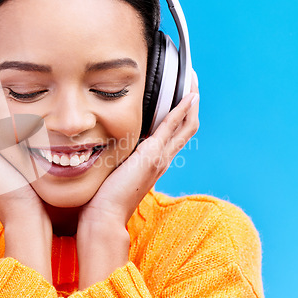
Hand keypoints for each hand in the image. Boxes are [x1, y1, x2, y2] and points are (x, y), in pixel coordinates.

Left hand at [76, 71, 198, 288]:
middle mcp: (162, 159)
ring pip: (186, 127)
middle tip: (193, 81)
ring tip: (194, 82)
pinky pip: (172, 128)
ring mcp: (160, 158)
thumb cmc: (103, 197)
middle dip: (191, 104)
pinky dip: (181, 111)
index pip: (174, 135)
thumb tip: (104, 144)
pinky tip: (187, 97)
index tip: (182, 95)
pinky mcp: (152, 155)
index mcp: (154, 162)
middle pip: (187, 128)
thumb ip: (117, 158)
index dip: (181, 115)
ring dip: (191, 103)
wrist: (104, 216)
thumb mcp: (114, 170)